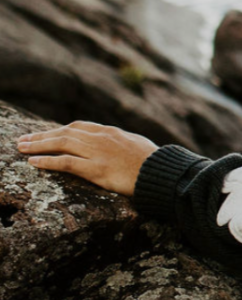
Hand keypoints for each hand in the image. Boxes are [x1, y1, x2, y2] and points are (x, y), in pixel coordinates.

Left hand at [15, 121, 159, 197]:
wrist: (162, 173)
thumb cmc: (154, 162)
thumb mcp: (137, 144)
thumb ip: (121, 141)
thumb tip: (115, 143)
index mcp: (111, 132)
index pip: (79, 126)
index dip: (58, 130)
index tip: (44, 134)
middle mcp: (102, 138)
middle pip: (65, 133)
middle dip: (42, 136)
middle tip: (23, 139)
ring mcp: (98, 153)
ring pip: (61, 144)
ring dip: (38, 145)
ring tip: (20, 148)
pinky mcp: (97, 169)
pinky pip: (66, 162)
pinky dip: (47, 161)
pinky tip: (33, 162)